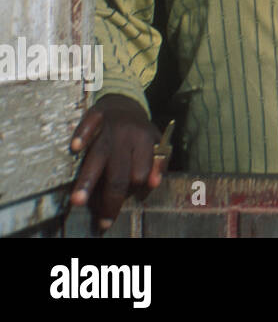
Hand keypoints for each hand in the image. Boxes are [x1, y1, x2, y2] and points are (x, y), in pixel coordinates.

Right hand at [68, 94, 165, 231]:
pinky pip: (88, 126)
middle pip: (119, 172)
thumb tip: (154, 184)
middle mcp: (128, 135)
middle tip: (102, 220)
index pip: (139, 173)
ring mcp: (110, 126)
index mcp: (146, 142)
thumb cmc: (139, 130)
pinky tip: (75, 149)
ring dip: (88, 180)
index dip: (131, 191)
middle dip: (111, 198)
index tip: (118, 206)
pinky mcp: (95, 115)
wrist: (125, 100)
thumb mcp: (155, 144)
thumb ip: (157, 163)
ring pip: (99, 156)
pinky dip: (82, 136)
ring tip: (78, 200)